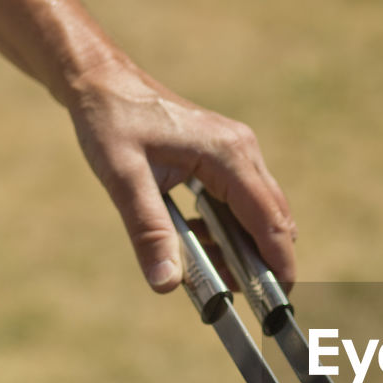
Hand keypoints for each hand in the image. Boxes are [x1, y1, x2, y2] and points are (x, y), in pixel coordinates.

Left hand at [67, 57, 296, 292]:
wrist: (101, 81)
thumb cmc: (110, 121)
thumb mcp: (123, 178)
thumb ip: (148, 231)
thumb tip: (166, 284)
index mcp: (228, 154)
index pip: (269, 220)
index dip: (279, 263)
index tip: (281, 301)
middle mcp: (242, 150)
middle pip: (274, 218)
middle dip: (264, 261)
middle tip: (242, 296)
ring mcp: (238, 151)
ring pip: (260, 212)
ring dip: (244, 245)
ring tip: (212, 271)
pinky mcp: (226, 155)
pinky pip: (243, 201)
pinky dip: (230, 229)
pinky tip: (197, 238)